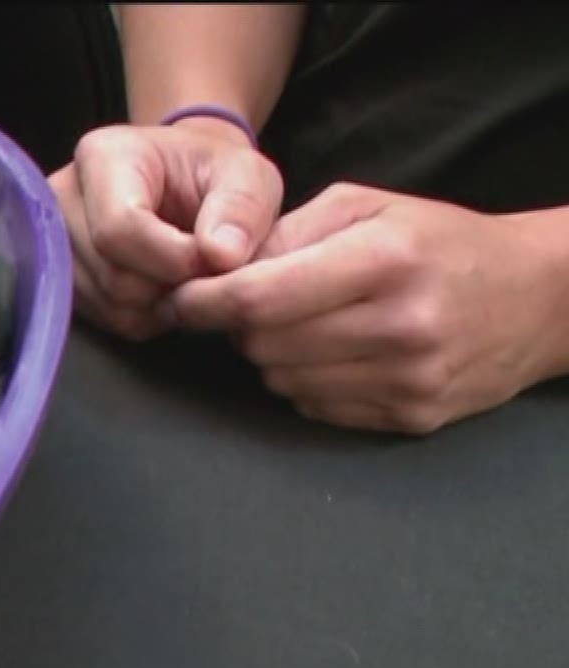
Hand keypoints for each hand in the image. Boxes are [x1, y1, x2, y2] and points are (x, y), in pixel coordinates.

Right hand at [51, 119, 283, 340]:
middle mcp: (59, 200)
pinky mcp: (61, 280)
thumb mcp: (246, 174)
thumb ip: (242, 206)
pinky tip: (163, 284)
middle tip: (204, 263)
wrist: (182, 182)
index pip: (118, 229)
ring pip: (112, 303)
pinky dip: (148, 313)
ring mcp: (52, 243)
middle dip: (172, 283)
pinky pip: (110, 319)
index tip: (214, 257)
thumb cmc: (211, 173)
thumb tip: (222, 256)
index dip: (173, 257)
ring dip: (162, 301)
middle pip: (114, 275)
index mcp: (102, 157)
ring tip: (184, 269)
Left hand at [166, 184, 568, 434]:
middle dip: (241, 326)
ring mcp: (408, 378)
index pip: (258, 299)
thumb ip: (287, 233)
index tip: (180, 300)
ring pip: (283, 381)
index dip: (203, 303)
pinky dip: (309, 382)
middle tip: (258, 305)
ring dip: (275, 355)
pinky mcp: (412, 416)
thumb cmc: (440, 241)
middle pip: (262, 345)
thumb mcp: (368, 206)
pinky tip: (337, 353)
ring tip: (308, 325)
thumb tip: (218, 271)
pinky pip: (316, 407)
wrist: (539, 296)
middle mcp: (398, 325)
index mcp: (383, 260)